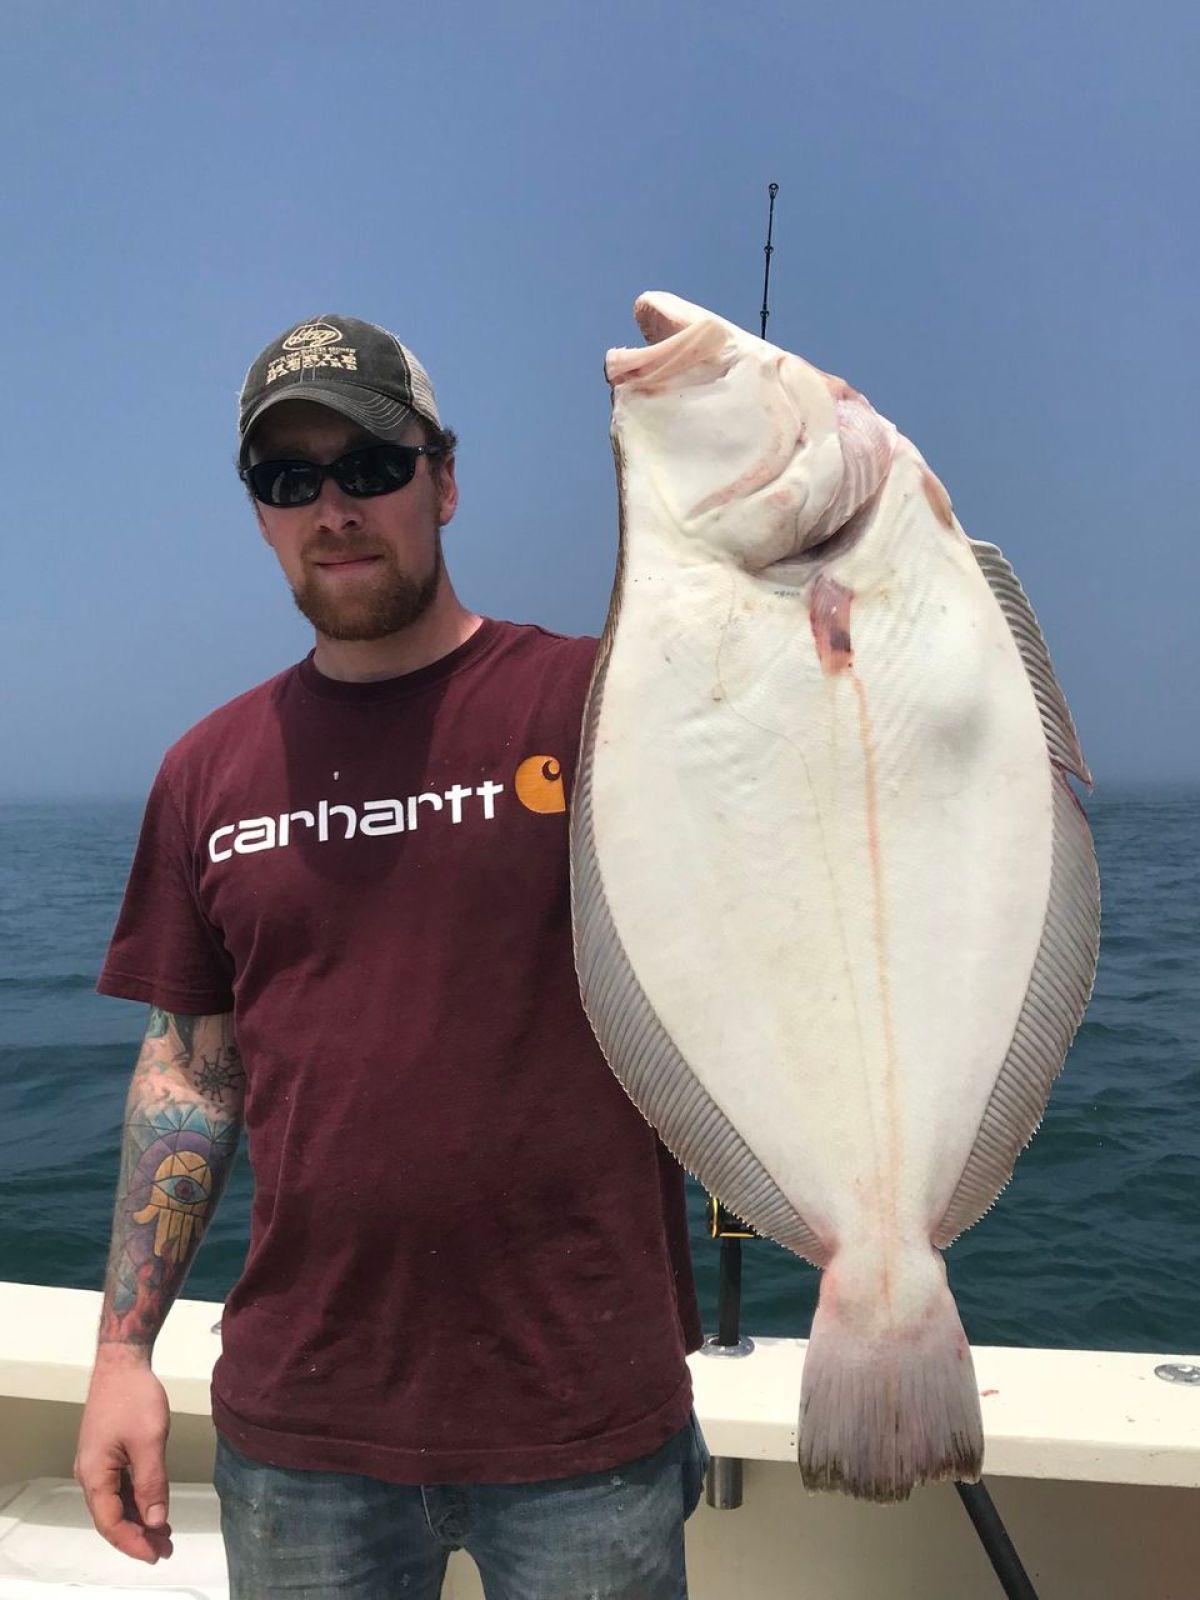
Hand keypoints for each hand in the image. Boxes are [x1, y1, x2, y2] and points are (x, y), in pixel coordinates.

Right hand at [74, 1347, 174, 1563]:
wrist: (122, 1363)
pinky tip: (154, 1507)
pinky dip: (136, 1500)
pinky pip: (119, 1487)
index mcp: (95, 1475)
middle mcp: (90, 1474)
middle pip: (111, 1517)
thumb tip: (156, 1520)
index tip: (157, 1555)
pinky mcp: (107, 1454)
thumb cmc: (134, 1398)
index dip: (133, 1542)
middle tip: (166, 1550)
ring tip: (164, 1535)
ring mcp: (97, 1464)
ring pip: (116, 1503)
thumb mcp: (150, 1441)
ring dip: (139, 1519)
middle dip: (138, 1536)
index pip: (111, 1523)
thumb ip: (152, 1483)